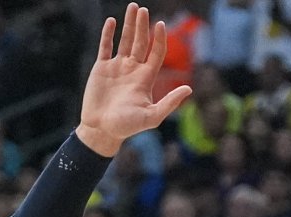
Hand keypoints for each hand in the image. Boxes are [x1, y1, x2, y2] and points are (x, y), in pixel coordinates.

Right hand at [76, 5, 193, 156]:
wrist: (102, 130)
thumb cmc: (127, 127)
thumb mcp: (152, 116)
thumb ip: (170, 102)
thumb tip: (189, 89)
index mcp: (146, 79)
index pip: (156, 53)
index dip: (159, 39)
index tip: (161, 24)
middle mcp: (133, 70)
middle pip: (141, 43)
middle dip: (143, 26)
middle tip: (144, 9)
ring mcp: (117, 68)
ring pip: (125, 40)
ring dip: (129, 25)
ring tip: (133, 7)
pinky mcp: (101, 68)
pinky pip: (105, 47)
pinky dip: (108, 34)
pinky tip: (112, 21)